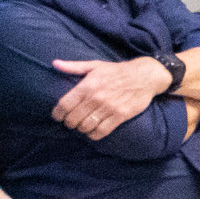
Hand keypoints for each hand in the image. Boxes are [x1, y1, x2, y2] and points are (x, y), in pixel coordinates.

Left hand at [50, 55, 168, 138]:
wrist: (145, 76)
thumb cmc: (117, 71)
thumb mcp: (95, 65)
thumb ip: (74, 66)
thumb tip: (54, 64)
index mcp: (88, 85)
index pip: (64, 105)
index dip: (57, 114)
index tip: (58, 116)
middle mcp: (97, 97)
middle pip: (73, 118)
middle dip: (69, 123)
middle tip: (71, 122)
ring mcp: (109, 107)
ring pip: (86, 126)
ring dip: (81, 129)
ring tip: (82, 126)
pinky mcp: (121, 115)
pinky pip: (101, 131)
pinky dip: (94, 134)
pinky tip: (93, 131)